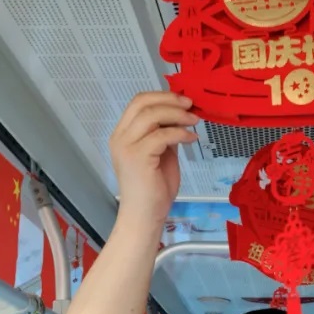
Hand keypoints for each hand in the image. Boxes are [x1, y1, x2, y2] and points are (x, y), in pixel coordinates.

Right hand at [109, 91, 198, 224]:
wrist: (145, 216)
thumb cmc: (153, 191)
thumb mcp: (161, 154)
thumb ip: (164, 135)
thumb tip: (179, 118)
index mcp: (123, 135)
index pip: (138, 102)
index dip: (162, 96)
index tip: (183, 100)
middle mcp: (120, 137)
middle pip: (143, 103)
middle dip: (170, 100)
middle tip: (190, 104)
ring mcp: (126, 146)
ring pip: (152, 115)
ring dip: (177, 114)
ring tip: (194, 121)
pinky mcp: (137, 157)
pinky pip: (162, 135)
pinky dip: (180, 133)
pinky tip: (191, 139)